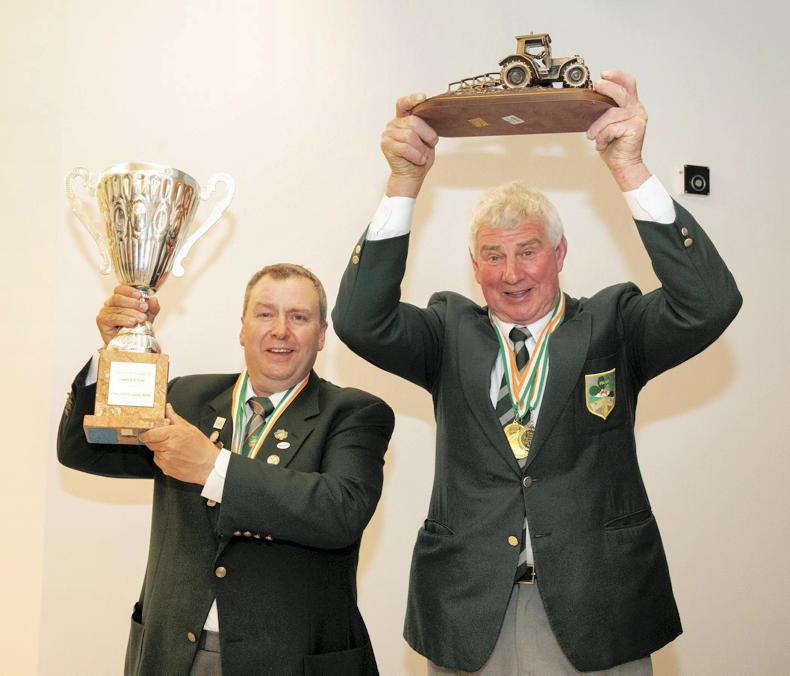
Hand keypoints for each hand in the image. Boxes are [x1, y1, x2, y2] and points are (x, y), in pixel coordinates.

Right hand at [96, 285, 160, 346]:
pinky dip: (123, 320)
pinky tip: (132, 322)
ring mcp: (105, 312)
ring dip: (132, 313)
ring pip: (117, 309)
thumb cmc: (136, 328)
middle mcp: (110, 304)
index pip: (120, 289)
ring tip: (142, 319)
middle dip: (133, 302)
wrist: (131, 344)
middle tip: (144, 308)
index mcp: (119, 299)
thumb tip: (154, 300)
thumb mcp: (148, 316)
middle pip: (118, 298)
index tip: (140, 295)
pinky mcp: (102, 322)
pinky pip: (112, 318)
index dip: (129, 291)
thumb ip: (152, 308)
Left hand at [140, 404, 218, 484]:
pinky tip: (174, 456)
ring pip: (154, 451)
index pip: (149, 434)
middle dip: (154, 439)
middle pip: (149, 442)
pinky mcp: (166, 469)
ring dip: (160, 449)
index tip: (147, 431)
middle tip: (165, 438)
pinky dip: (163, 458)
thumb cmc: (202, 447)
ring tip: (173, 448)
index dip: (146, 433)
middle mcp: (168, 448)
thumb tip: (167, 409)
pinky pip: (158, 461)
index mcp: (173, 435)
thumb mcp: (189, 428)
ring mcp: (166, 460)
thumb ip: (174, 418)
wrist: (209, 465)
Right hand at [381, 93, 438, 197]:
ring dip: (421, 148)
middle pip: (413, 121)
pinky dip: (416, 155)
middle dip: (427, 134)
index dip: (412, 99)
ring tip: (422, 156)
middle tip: (430, 144)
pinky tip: (418, 160)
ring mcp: (388, 134)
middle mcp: (393, 124)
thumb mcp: (427, 139)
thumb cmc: (420, 158)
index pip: (404, 103)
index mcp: (403, 118)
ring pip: (410, 135)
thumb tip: (435, 115)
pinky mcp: (386, 145)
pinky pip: (405, 147)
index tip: (422, 97)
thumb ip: (426, 127)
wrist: (411, 176)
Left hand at [587, 70, 650, 189]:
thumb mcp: (607, 124)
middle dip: (606, 87)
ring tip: (592, 136)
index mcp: (631, 106)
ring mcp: (638, 118)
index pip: (628, 84)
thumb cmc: (614, 146)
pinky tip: (602, 144)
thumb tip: (591, 99)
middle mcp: (637, 109)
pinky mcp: (636, 128)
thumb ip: (605, 111)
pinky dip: (602, 137)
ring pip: (611, 114)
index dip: (617, 76)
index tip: (604, 74)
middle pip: (622, 92)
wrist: (623, 164)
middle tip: (596, 87)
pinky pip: (612, 128)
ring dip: (598, 126)